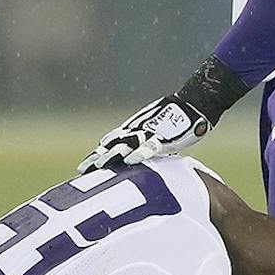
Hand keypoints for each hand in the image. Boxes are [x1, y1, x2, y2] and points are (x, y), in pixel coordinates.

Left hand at [79, 95, 209, 173]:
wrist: (193, 104)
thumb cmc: (176, 119)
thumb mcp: (154, 130)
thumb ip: (142, 141)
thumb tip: (134, 157)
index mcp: (133, 130)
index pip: (110, 144)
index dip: (97, 155)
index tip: (83, 168)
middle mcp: (136, 132)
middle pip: (112, 147)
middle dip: (97, 159)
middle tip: (81, 170)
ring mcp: (148, 134)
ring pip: (126, 147)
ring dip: (112, 157)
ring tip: (100, 166)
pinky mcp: (164, 138)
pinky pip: (150, 147)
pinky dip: (140, 153)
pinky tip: (130, 161)